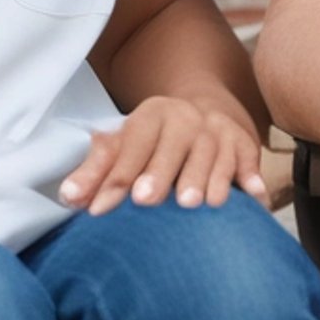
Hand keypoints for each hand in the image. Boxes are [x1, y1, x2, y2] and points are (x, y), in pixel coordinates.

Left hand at [58, 96, 270, 214]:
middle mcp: (187, 118)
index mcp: (153, 115)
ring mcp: (217, 131)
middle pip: (174, 144)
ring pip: (212, 152)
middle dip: (160, 172)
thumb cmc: (155, 142)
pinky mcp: (244, 146)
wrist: (205, 112)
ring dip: (205, 177)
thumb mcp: (126, 145)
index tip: (100, 207)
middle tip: (146, 200)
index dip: (115, 177)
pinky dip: (251, 179)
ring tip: (195, 203)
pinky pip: (248, 161)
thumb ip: (97, 170)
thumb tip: (68, 197)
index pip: (132, 145)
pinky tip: (252, 197)